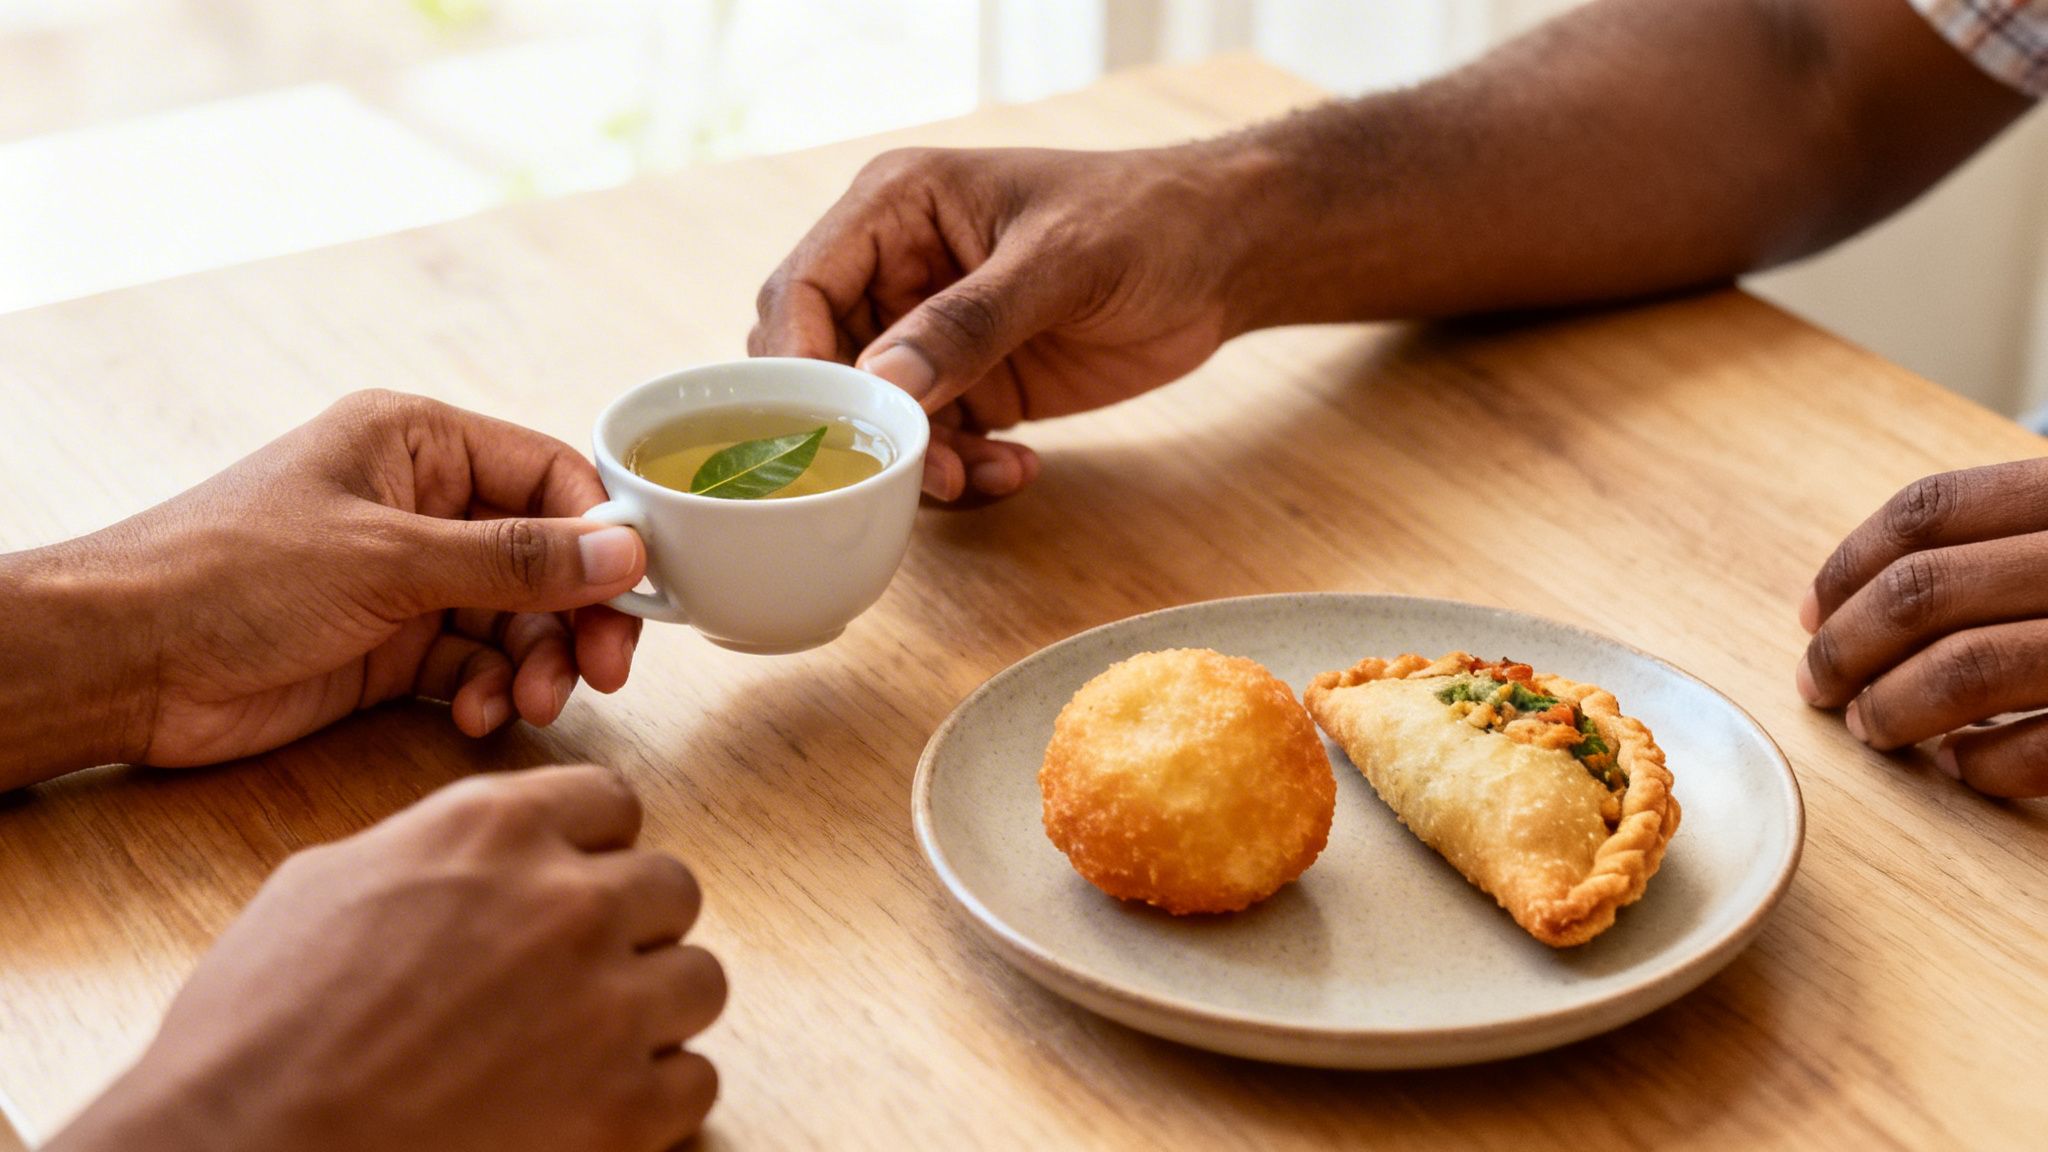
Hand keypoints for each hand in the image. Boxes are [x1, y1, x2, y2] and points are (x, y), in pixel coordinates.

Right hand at [48, 765, 724, 1151]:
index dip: (593, 849)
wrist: (242, 1149)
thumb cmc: (258, 1029)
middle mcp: (567, 902)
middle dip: (632, 929)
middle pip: (671, 888)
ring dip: (653, 1010)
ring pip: (700, 980)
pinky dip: (655, 1099)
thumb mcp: (330, 883)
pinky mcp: (621, 1109)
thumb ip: (434, 851)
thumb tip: (477, 860)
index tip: (575, 884)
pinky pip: (696, 1080)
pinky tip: (594, 1106)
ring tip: (586, 1044)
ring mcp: (605, 1005)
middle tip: (578, 975)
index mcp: (495, 830)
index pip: (612, 802)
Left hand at [56, 390, 647, 769]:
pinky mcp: (390, 646)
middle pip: (545, 554)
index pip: (549, 474)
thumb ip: (514, 560)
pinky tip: (474, 715)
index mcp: (418, 444)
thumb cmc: (233, 573)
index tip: (634, 593)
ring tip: (527, 704)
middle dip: (575, 615)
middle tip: (600, 672)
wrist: (122, 662)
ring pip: (518, 617)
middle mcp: (422, 505)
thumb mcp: (388, 559)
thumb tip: (626, 552)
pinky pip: (475, 663)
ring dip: (535, 663)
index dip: (599, 533)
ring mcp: (407, 579)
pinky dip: (488, 691)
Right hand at [751, 144, 1258, 501]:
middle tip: (919, 468)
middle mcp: (896, 271)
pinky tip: (1019, 470)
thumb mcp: (1060, 262)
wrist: (1226, 257)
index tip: (822, 431)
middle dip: (860, 429)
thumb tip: (883, 382)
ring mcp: (931, 335)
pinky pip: (933, 446)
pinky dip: (965, 472)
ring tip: (988, 473)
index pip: (803, 290)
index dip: (796, 363)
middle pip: (822, 368)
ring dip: (920, 463)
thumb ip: (970, 322)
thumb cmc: (1147, 220)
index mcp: (895, 209)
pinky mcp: (971, 387)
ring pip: (876, 422)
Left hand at [1797, 460, 2047, 796]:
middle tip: (1818, 689)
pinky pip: (2043, 746)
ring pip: (1967, 667)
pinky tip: (1960, 768)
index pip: (1929, 511)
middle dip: (1848, 648)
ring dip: (1895, 708)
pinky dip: (1985, 764)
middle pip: (1924, 589)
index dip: (1848, 566)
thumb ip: (1997, 547)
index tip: (1807, 616)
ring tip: (1873, 730)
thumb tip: (1854, 608)